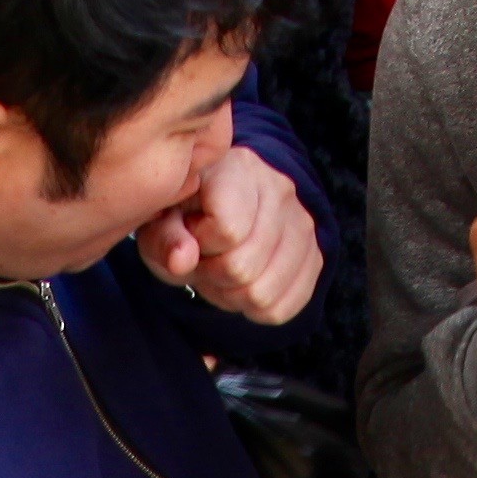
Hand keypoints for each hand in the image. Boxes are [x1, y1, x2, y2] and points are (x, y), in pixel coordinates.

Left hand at [135, 145, 320, 326]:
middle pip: (243, 268)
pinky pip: (282, 308)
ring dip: (232, 295)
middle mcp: (279, 189)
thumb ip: (165, 238)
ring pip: (263, 294)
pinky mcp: (315, 256)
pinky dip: (254, 308)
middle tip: (205, 259)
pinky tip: (244, 282)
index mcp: (238, 169)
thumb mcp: (161, 221)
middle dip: (213, 275)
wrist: (223, 209)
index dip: (200, 245)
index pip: (228, 230)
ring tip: (222, 270)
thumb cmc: (186, 215)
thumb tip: (183, 260)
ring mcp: (303, 223)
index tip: (192, 235)